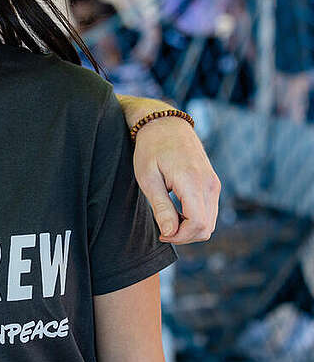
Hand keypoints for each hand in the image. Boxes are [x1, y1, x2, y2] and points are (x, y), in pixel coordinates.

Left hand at [132, 116, 219, 243]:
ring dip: (190, 228)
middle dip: (184, 236)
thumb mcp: (148, 177)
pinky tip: (176, 212)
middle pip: (206, 228)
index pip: (197, 224)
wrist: (165, 124)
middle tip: (162, 229)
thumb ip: (161, 207)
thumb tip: (170, 233)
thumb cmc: (151, 148)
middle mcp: (209, 184)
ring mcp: (214, 184)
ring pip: (210, 222)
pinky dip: (195, 218)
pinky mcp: (213, 183)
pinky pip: (209, 211)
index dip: (180, 237)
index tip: (161, 233)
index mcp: (192, 182)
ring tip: (167, 219)